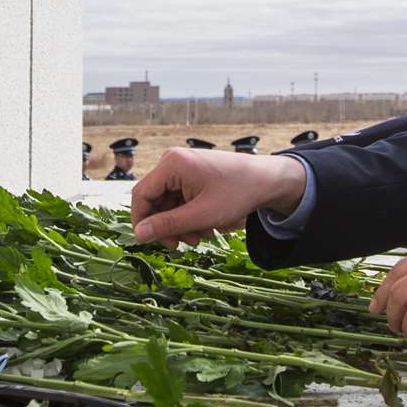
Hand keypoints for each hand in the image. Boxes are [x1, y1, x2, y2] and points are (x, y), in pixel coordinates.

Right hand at [129, 150, 306, 245]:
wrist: (268, 180)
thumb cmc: (238, 193)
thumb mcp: (201, 215)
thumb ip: (167, 225)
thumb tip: (138, 235)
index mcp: (171, 164)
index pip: (141, 195)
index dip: (142, 221)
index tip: (150, 243)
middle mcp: (173, 162)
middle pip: (155, 201)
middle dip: (169, 226)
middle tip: (184, 245)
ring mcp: (183, 168)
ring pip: (168, 203)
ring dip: (181, 224)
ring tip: (201, 237)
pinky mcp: (192, 175)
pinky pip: (180, 199)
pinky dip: (189, 216)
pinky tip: (205, 228)